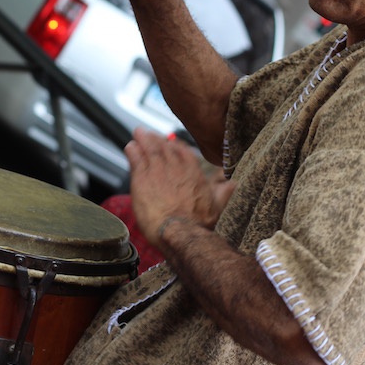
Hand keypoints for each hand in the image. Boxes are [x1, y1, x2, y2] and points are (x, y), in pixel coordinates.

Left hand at [126, 127, 235, 248]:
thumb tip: (234, 184)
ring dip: (142, 140)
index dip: (173, 144)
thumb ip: (225, 191)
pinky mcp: (142, 179)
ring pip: (149, 149)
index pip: (182, 150)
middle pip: (163, 146)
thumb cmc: (199, 223)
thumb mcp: (218, 205)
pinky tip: (130, 147)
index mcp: (192, 171)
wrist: (181, 231)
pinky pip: (136, 159)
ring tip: (137, 134)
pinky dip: (132, 151)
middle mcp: (175, 167)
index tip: (167, 141)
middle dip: (154, 138)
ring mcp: (158, 171)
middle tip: (146, 132)